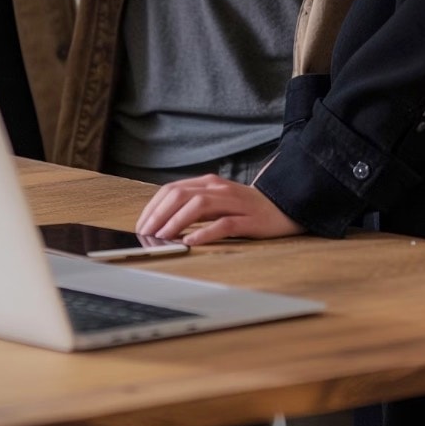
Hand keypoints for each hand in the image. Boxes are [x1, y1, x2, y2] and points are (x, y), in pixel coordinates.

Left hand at [135, 174, 303, 245]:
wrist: (283, 207)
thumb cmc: (244, 209)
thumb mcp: (215, 203)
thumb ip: (192, 208)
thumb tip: (161, 223)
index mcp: (207, 183)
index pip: (171, 190)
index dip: (152, 207)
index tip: (141, 225)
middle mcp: (218, 188)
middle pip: (180, 195)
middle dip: (159, 215)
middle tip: (146, 234)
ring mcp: (234, 203)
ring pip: (198, 206)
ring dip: (176, 222)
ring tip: (163, 237)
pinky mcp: (249, 219)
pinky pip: (224, 224)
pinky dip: (204, 233)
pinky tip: (190, 242)